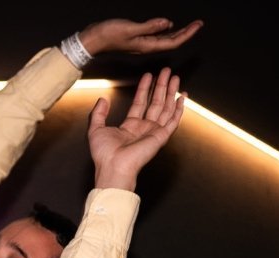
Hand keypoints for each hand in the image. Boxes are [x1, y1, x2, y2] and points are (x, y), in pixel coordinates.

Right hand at [77, 17, 201, 57]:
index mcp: (147, 45)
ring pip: (165, 40)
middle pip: (171, 42)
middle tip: (198, 24)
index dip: (187, 34)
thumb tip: (168, 23)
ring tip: (189, 26)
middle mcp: (146, 46)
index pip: (173, 42)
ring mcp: (142, 44)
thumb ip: (149, 27)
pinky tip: (168, 26)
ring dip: (178, 33)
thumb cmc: (108, 35)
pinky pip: (156, 37)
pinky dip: (165, 31)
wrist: (92, 40)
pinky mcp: (137, 39)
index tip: (198, 25)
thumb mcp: (130, 29)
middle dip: (186, 33)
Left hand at [89, 67, 184, 191]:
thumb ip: (98, 114)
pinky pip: (173, 120)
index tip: (148, 76)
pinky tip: (183, 97)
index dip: (144, 88)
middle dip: (161, 86)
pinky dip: (179, 109)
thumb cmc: (104, 154)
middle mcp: (144, 128)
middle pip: (155, 102)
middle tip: (166, 71)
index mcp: (130, 127)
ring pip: (166, 108)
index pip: (140, 103)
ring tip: (175, 77)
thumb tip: (102, 99)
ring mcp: (154, 132)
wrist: (114, 166)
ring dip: (171, 92)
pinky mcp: (161, 136)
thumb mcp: (96, 129)